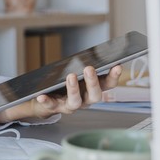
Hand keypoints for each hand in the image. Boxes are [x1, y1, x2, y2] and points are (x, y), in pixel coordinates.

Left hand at [0, 65, 121, 123]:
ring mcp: (70, 105)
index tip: (117, 65)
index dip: (114, 77)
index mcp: (92, 89)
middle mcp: (85, 100)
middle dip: (93, 82)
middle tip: (89, 69)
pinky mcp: (55, 107)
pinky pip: (51, 106)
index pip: (108, 85)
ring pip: (75, 102)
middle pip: (95, 96)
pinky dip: (46, 101)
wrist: (47, 99)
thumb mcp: (76, 73)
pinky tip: (41, 96)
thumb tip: (91, 51)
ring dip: (74, 90)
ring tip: (70, 76)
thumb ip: (83, 65)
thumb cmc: (65, 83)